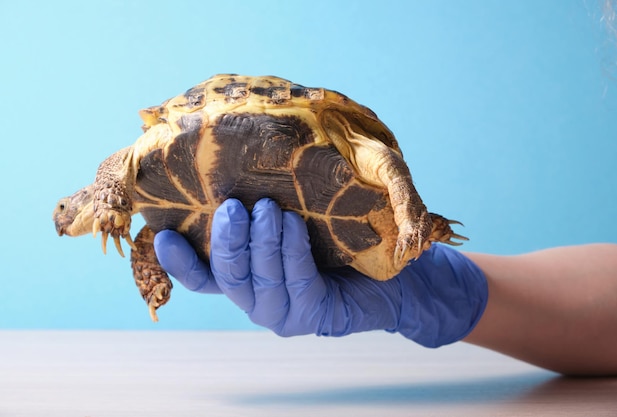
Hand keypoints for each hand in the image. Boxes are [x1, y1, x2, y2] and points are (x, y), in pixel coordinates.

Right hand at [154, 198, 487, 346]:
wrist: (399, 271)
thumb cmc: (345, 235)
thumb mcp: (302, 211)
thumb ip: (270, 198)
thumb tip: (246, 148)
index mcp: (248, 277)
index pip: (203, 277)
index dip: (180, 261)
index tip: (162, 234)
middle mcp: (258, 299)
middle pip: (226, 278)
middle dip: (226, 242)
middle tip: (233, 206)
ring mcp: (283, 315)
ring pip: (258, 283)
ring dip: (261, 245)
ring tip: (269, 210)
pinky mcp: (313, 318)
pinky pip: (296, 285)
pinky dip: (292, 255)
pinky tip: (294, 226)